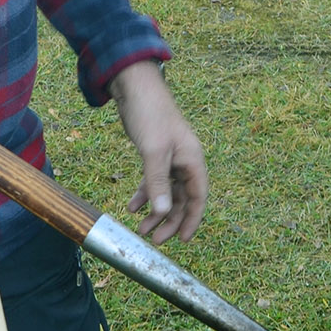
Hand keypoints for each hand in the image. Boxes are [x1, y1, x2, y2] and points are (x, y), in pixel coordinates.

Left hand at [109, 62, 207, 245]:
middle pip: (182, 199)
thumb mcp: (154, 151)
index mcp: (193, 160)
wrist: (136, 89)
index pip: (198, 198)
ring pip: (167, 193)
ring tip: (140, 229)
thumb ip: (158, 182)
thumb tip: (162, 213)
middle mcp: (185, 161)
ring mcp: (171, 158)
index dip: (191, 220)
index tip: (183, 241)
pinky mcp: (157, 155)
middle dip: (169, 221)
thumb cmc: (150, 116)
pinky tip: (132, 206)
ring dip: (155, 211)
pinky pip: (155, 181)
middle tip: (153, 240)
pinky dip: (145, 195)